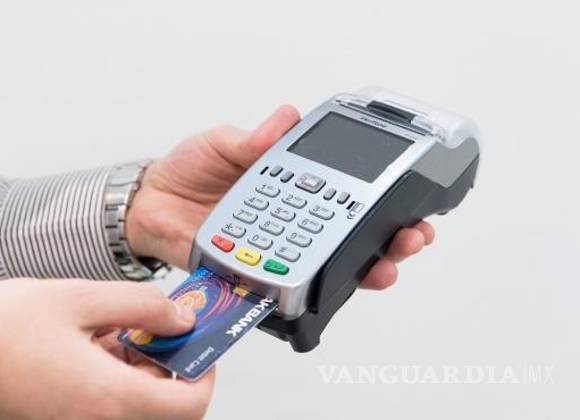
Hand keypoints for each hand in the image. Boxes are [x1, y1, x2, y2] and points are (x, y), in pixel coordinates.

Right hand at [0, 278, 214, 419]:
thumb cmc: (2, 329)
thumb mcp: (80, 299)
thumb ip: (143, 306)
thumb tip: (182, 318)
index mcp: (107, 399)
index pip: (188, 405)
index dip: (204, 373)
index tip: (201, 345)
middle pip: (165, 408)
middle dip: (169, 366)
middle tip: (159, 331)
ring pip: (138, 405)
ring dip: (141, 369)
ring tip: (118, 330)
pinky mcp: (66, 418)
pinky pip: (110, 404)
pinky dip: (116, 376)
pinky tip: (96, 343)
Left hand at [127, 105, 434, 289]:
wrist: (149, 204)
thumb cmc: (187, 171)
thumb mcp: (221, 144)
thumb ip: (252, 139)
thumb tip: (285, 117)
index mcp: (291, 189)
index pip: (345, 198)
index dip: (380, 204)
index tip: (410, 204)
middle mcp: (291, 224)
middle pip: (351, 240)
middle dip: (390, 243)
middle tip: (410, 239)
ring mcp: (275, 253)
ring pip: (328, 269)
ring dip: (362, 273)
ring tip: (382, 269)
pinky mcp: (253, 276)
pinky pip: (282, 289)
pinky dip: (305, 296)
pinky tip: (325, 294)